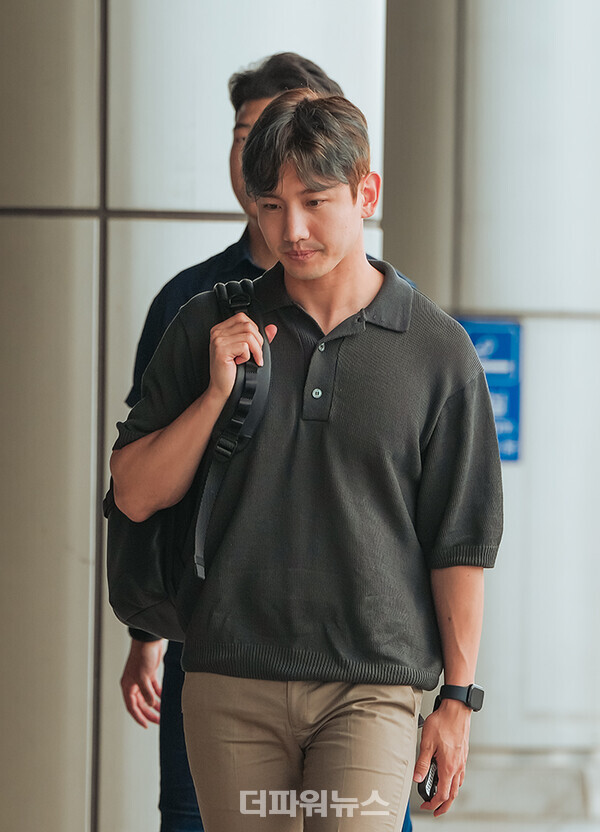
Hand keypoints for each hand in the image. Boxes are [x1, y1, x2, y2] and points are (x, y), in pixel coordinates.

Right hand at [120, 638, 164, 727]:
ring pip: (148, 697)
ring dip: (155, 705)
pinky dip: (159, 694)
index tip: (146, 725)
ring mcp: (142, 679)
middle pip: (141, 704)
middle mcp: (134, 684)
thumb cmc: (141, 655)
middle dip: (149, 713)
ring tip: (163, 712)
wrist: (149, 641)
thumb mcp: (143, 676)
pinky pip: (154, 688)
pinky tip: (165, 699)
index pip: (132, 707)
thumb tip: (151, 704)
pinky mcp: (150, 674)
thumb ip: (147, 692)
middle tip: (158, 720)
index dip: (138, 717)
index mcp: (128, 686)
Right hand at [208, 313, 276, 400]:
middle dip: (258, 341)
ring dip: (255, 350)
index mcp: (221, 329)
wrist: (222, 388)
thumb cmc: (233, 370)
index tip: (254, 344)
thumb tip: (272, 328)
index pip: (242, 317)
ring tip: (250, 359)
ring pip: (248, 335)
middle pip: (248, 325)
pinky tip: (240, 362)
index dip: (254, 330)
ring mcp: (218, 341)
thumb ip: (258, 338)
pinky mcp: (221, 350)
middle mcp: (217, 332)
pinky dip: (248, 356)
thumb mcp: (247, 351)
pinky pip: (244, 346)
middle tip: (255, 354)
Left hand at [414, 698, 470, 815]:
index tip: (426, 805)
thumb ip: (422, 762)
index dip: (434, 803)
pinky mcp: (463, 754)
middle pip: (453, 794)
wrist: (456, 709)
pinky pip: (460, 774)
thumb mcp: (427, 742)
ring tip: (441, 797)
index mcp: (449, 766)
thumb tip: (417, 778)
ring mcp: (462, 760)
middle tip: (435, 810)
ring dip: (450, 795)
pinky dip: (454, 782)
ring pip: (458, 785)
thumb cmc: (443, 722)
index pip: (443, 794)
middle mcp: (458, 766)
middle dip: (444, 806)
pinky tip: (448, 777)